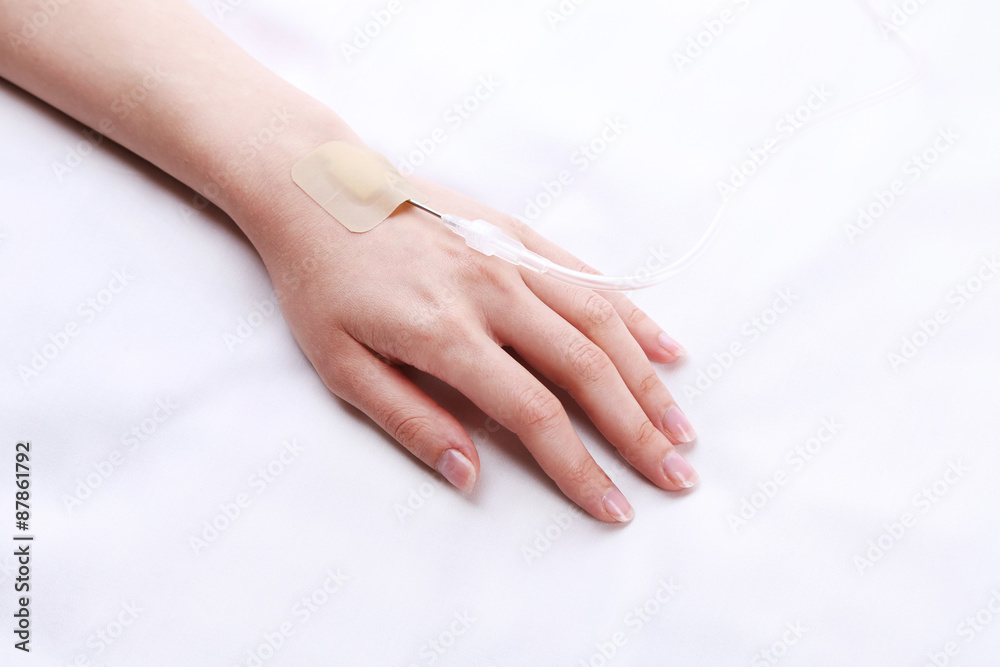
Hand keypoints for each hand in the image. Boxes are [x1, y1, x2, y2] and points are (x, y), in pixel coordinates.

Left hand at [253, 176, 698, 522]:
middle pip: (586, 370)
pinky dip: (632, 314)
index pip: (534, 413)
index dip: (579, 467)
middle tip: (678, 475)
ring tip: (681, 426)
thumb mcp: (341, 365)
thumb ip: (409, 421)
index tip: (615, 506)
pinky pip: (587, 276)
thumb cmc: (324, 285)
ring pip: (600, 323)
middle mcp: (492, 293)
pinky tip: (664, 346)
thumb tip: (469, 475)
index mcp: (447, 335)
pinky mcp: (517, 234)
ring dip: (648, 379)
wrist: (319, 191)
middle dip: (638, 430)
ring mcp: (510, 258)